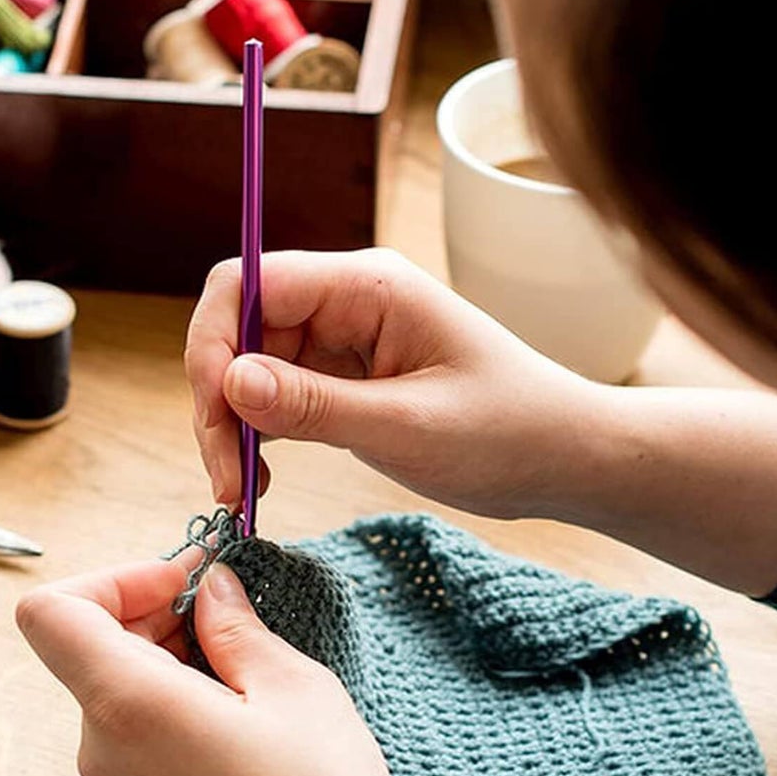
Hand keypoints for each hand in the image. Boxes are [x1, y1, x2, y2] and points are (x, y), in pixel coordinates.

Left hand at [16, 554, 543, 775]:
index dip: (110, 578)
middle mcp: (102, 744)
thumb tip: (210, 591)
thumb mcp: (292, 689)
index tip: (183, 584)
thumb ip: (236, 628)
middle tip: (229, 606)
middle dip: (148, 607)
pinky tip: (241, 702)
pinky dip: (173, 690)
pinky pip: (134, 722)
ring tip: (246, 657)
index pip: (51, 612)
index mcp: (128, 705)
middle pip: (83, 642)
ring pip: (112, 680)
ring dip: (166, 649)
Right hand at [185, 247, 606, 517]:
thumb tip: (229, 383)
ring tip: (243, 492)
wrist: (561, 458)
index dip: (214, 344)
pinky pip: (276, 398)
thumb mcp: (407, 428)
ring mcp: (342, 342)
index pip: (251, 283)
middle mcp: (347, 304)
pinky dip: (257, 437)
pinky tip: (261, 480)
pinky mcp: (343, 382)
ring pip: (249, 369)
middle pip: (239, 330)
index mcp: (369, 287)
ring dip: (233, 427)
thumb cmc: (508, 433)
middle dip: (218, 402)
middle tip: (226, 481)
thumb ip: (314, 406)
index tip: (216, 417)